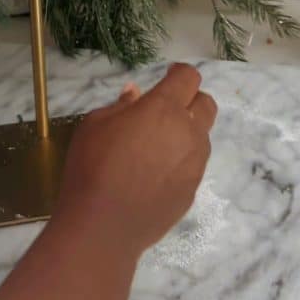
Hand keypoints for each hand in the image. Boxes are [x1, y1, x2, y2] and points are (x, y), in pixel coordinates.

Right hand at [0, 65, 216, 299]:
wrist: (102, 226)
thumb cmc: (92, 166)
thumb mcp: (95, 124)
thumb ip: (122, 105)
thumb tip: (135, 94)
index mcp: (164, 108)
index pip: (188, 77)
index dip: (179, 73)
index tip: (166, 77)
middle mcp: (188, 132)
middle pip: (207, 104)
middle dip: (191, 99)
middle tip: (166, 109)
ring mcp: (194, 164)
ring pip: (203, 136)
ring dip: (187, 132)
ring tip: (157, 145)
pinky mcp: (192, 190)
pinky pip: (194, 164)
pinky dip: (181, 159)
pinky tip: (155, 173)